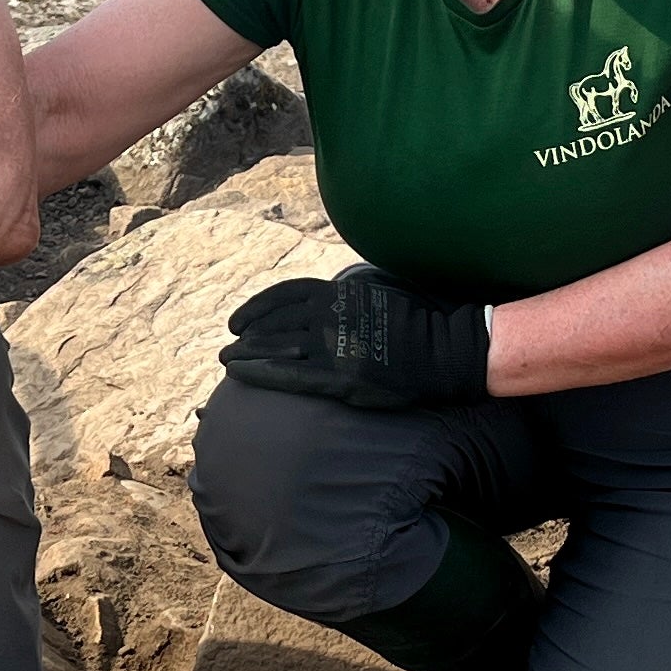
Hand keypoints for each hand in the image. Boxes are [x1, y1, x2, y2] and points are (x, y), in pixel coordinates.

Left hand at [220, 269, 492, 410]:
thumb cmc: (414, 326)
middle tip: (227, 345)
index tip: (238, 320)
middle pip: (275, 322)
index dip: (257, 307)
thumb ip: (345, 298)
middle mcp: (330, 316)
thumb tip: (325, 298)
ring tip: (227, 362)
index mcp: (338, 294)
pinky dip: (260, 372)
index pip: (285, 295)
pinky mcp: (340, 376)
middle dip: (246, 334)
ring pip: (276, 347)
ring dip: (246, 353)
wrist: (442, 352)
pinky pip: (289, 374)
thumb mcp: (375, 297)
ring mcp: (333, 346)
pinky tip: (241, 375)